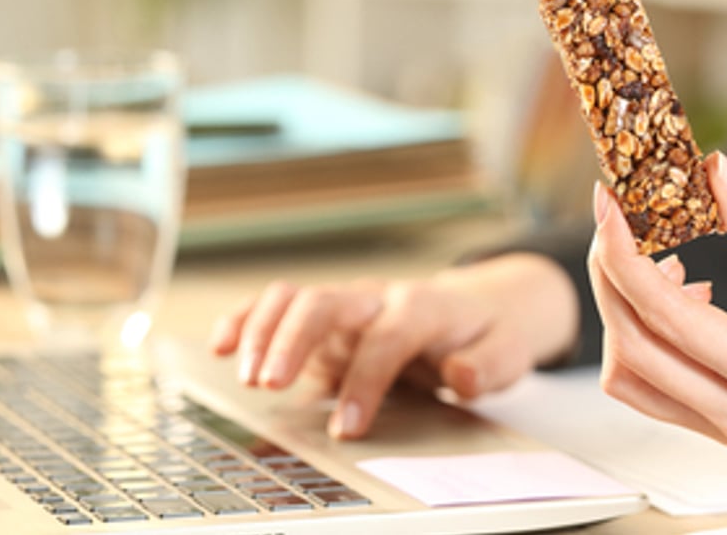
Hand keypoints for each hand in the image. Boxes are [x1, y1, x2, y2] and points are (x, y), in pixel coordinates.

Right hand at [209, 253, 578, 438]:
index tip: (347, 428)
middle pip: (326, 302)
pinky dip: (245, 319)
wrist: (479, 305)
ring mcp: (346, 305)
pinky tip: (218, 344)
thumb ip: (487, 365)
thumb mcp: (508, 351)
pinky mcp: (324, 321)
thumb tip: (460, 376)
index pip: (387, 338)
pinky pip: (277, 307)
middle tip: (269, 385)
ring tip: (244, 375)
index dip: (364, 381)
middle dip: (293, 340)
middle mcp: (377, 298)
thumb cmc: (486, 333)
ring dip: (262, 330)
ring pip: (294, 297)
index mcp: (422, 307)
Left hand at [588, 152, 726, 448]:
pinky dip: (642, 333)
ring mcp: (726, 428)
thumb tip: (711, 172)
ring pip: (629, 375)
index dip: (624, 254)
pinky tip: (682, 286)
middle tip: (616, 214)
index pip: (667, 318)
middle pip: (631, 348)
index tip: (608, 202)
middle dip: (610, 274)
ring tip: (660, 254)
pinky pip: (649, 383)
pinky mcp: (717, 421)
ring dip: (622, 309)